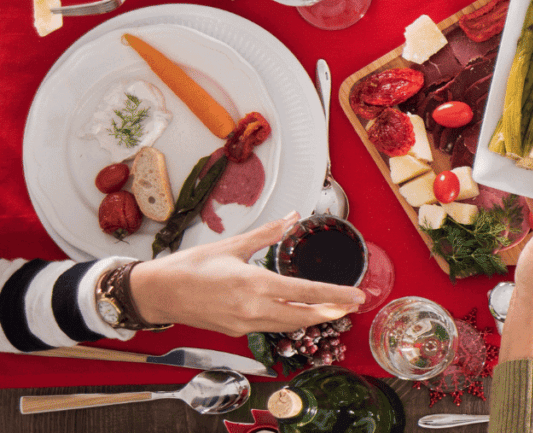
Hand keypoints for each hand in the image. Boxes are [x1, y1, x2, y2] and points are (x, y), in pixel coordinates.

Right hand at [130, 212, 364, 336]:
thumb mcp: (233, 245)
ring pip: (289, 325)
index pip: (307, 292)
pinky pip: (271, 327)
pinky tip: (297, 312)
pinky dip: (289, 320)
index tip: (357, 296)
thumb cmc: (191, 266)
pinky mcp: (236, 332)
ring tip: (333, 309)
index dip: (336, 295)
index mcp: (255, 284)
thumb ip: (268, 233)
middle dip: (331, 311)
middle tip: (352, 305)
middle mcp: (253, 309)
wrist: (158, 293)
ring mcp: (245, 324)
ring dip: (312, 318)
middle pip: (304, 316)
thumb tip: (293, 217)